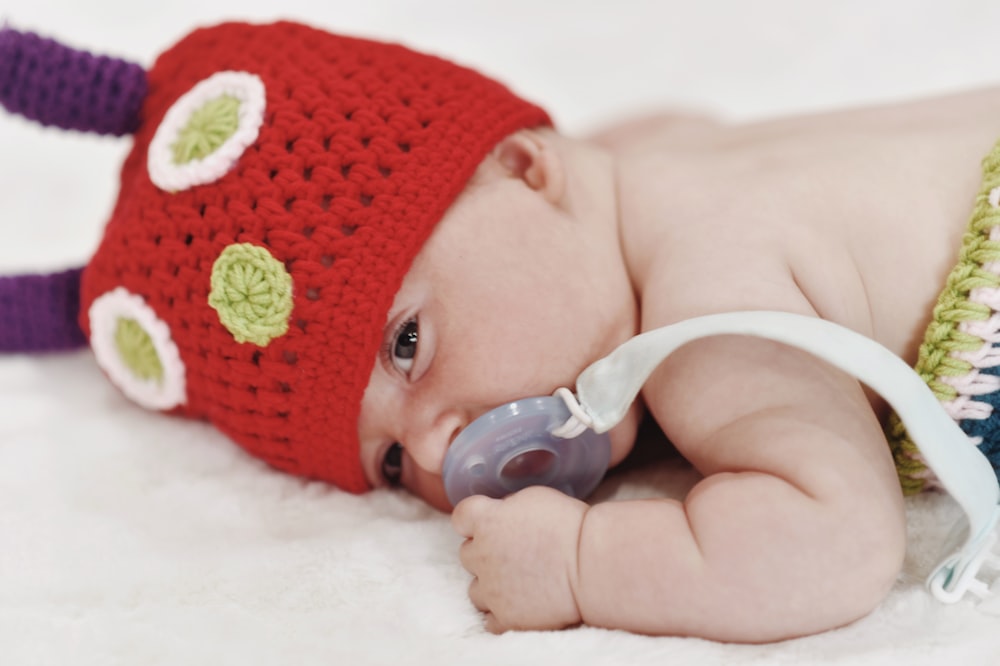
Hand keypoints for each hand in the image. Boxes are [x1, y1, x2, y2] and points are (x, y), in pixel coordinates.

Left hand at [451, 486, 588, 632]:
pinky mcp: (506, 618)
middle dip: (485, 552)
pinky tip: (519, 604)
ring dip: (490, 584)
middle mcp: (482, 555)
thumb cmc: (570, 525)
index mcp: (487, 521)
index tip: (487, 522)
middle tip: (513, 552)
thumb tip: (501, 514)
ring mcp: (492, 590)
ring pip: (475, 590)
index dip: (472, 520)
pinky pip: (490, 620)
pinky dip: (501, 613)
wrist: (591, 565)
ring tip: (517, 582)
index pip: (460, 517)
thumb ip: (507, 507)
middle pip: (467, 553)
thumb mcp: (534, 497)